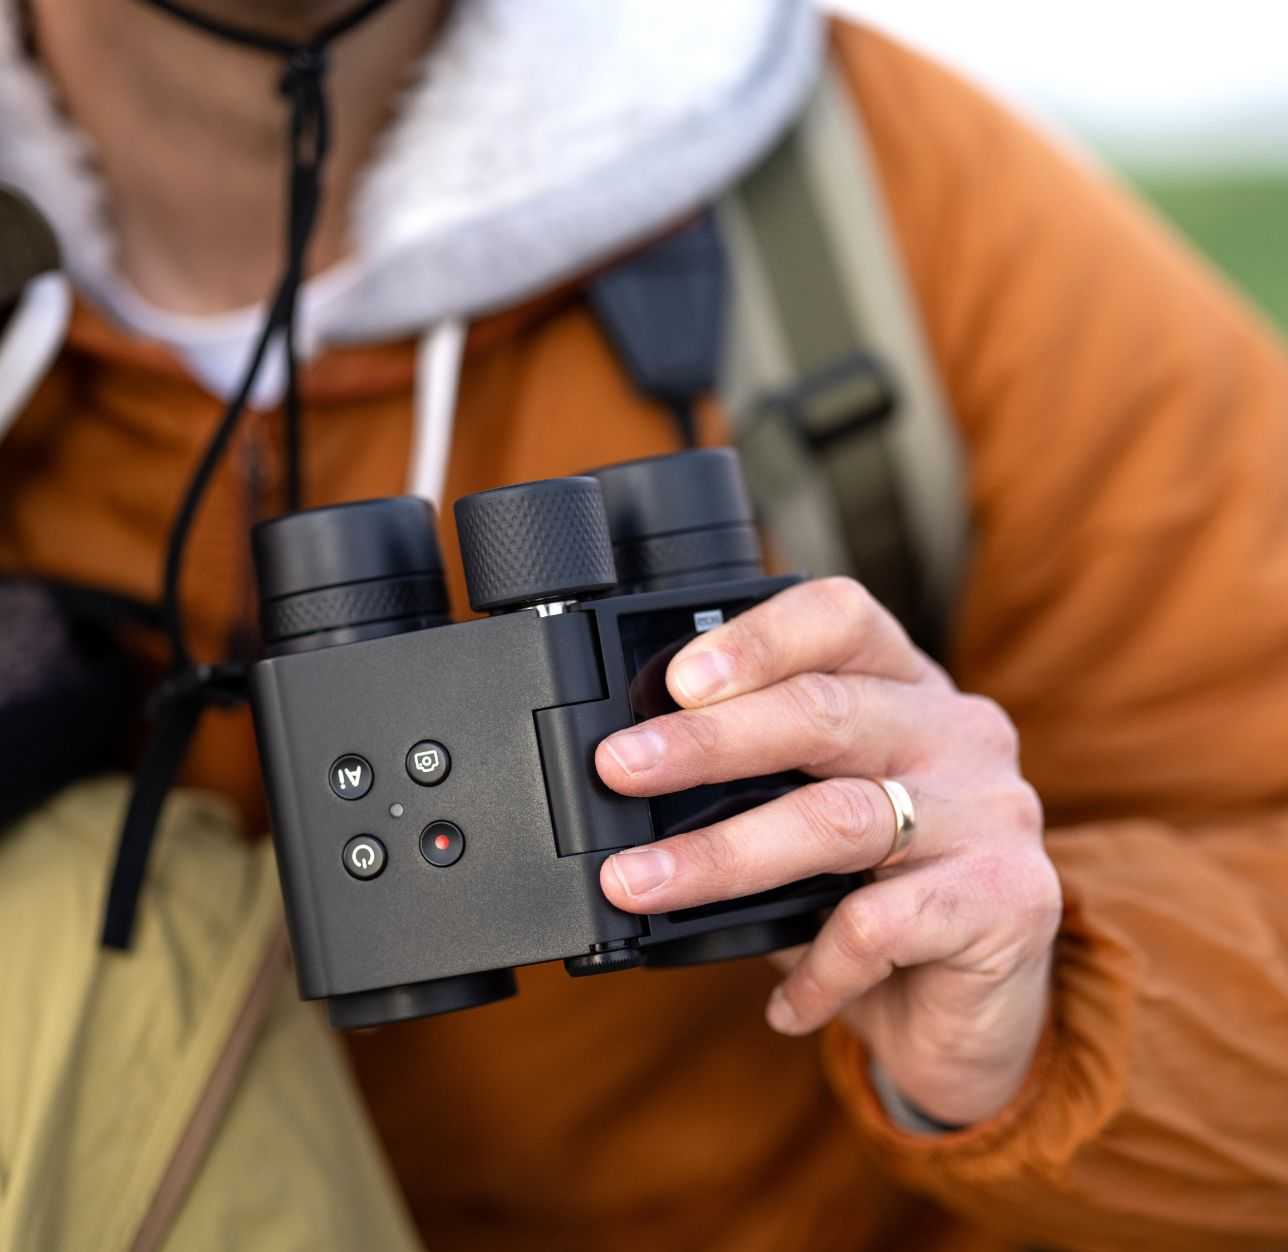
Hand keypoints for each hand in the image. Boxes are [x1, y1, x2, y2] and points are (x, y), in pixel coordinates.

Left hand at [595, 578, 1060, 1125]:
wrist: (979, 1011)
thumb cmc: (879, 894)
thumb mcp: (815, 817)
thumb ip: (755, 785)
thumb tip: (631, 778)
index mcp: (905, 687)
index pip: (841, 619)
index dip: (758, 639)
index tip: (675, 681)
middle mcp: (957, 731)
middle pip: (825, 711)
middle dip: (707, 742)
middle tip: (618, 768)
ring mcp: (991, 811)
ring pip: (840, 818)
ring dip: (723, 854)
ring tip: (639, 883)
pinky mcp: (1012, 898)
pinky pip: (883, 925)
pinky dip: (816, 966)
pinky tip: (781, 1004)